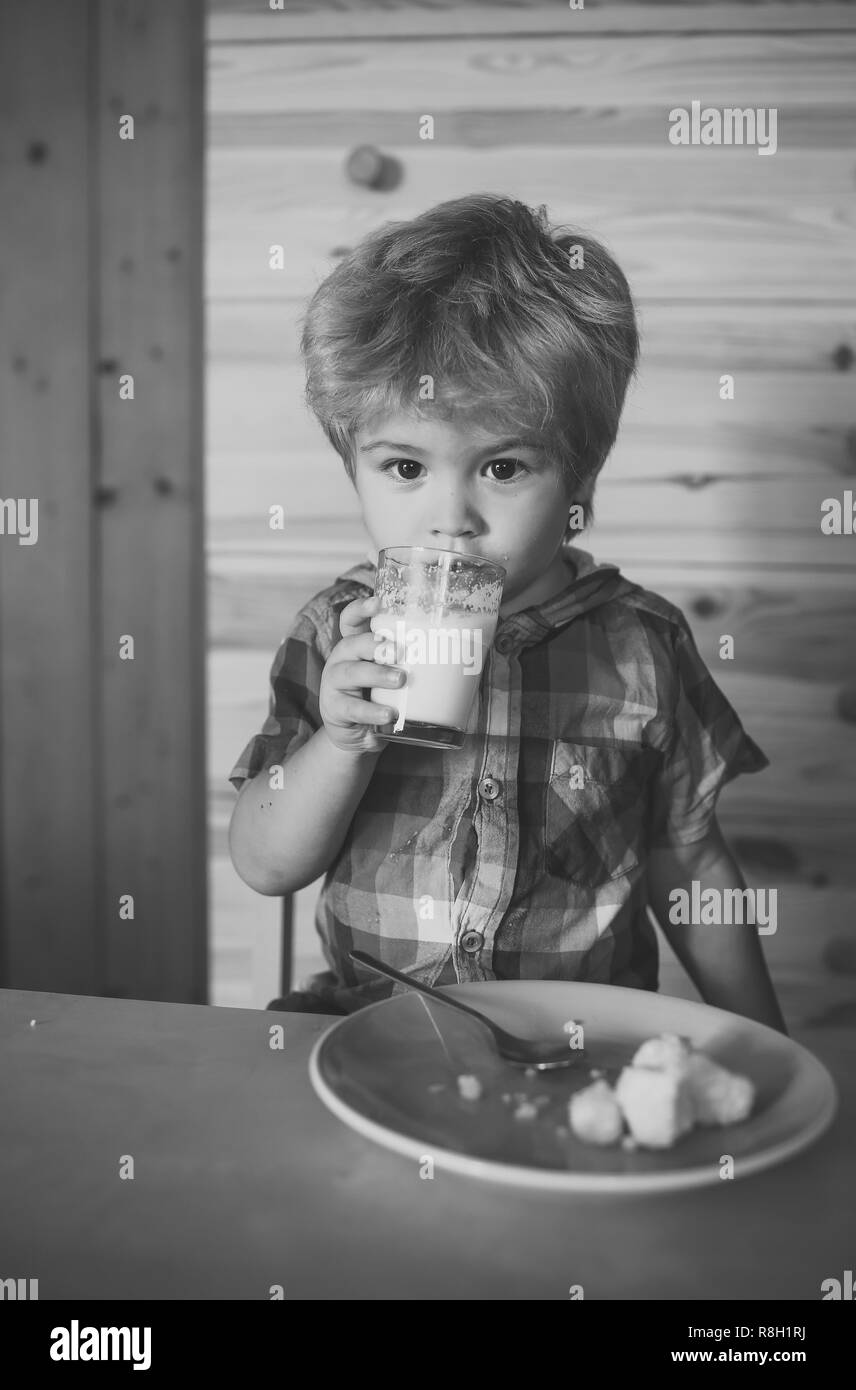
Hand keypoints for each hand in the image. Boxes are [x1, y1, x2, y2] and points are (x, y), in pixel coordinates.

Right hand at [319, 595, 405, 754]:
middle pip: (351, 643)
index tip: (378, 603)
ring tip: (400, 680)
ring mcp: (334, 685)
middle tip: (398, 651)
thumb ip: (416, 661)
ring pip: (351, 673)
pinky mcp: (334, 709)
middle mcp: (342, 660)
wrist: (360, 737)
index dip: (361, 609)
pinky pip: (352, 708)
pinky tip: (389, 715)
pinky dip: (371, 711)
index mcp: (357, 646)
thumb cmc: (383, 698)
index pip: (351, 620)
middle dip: (374, 644)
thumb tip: (471, 653)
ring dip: (376, 674)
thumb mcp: (395, 676)